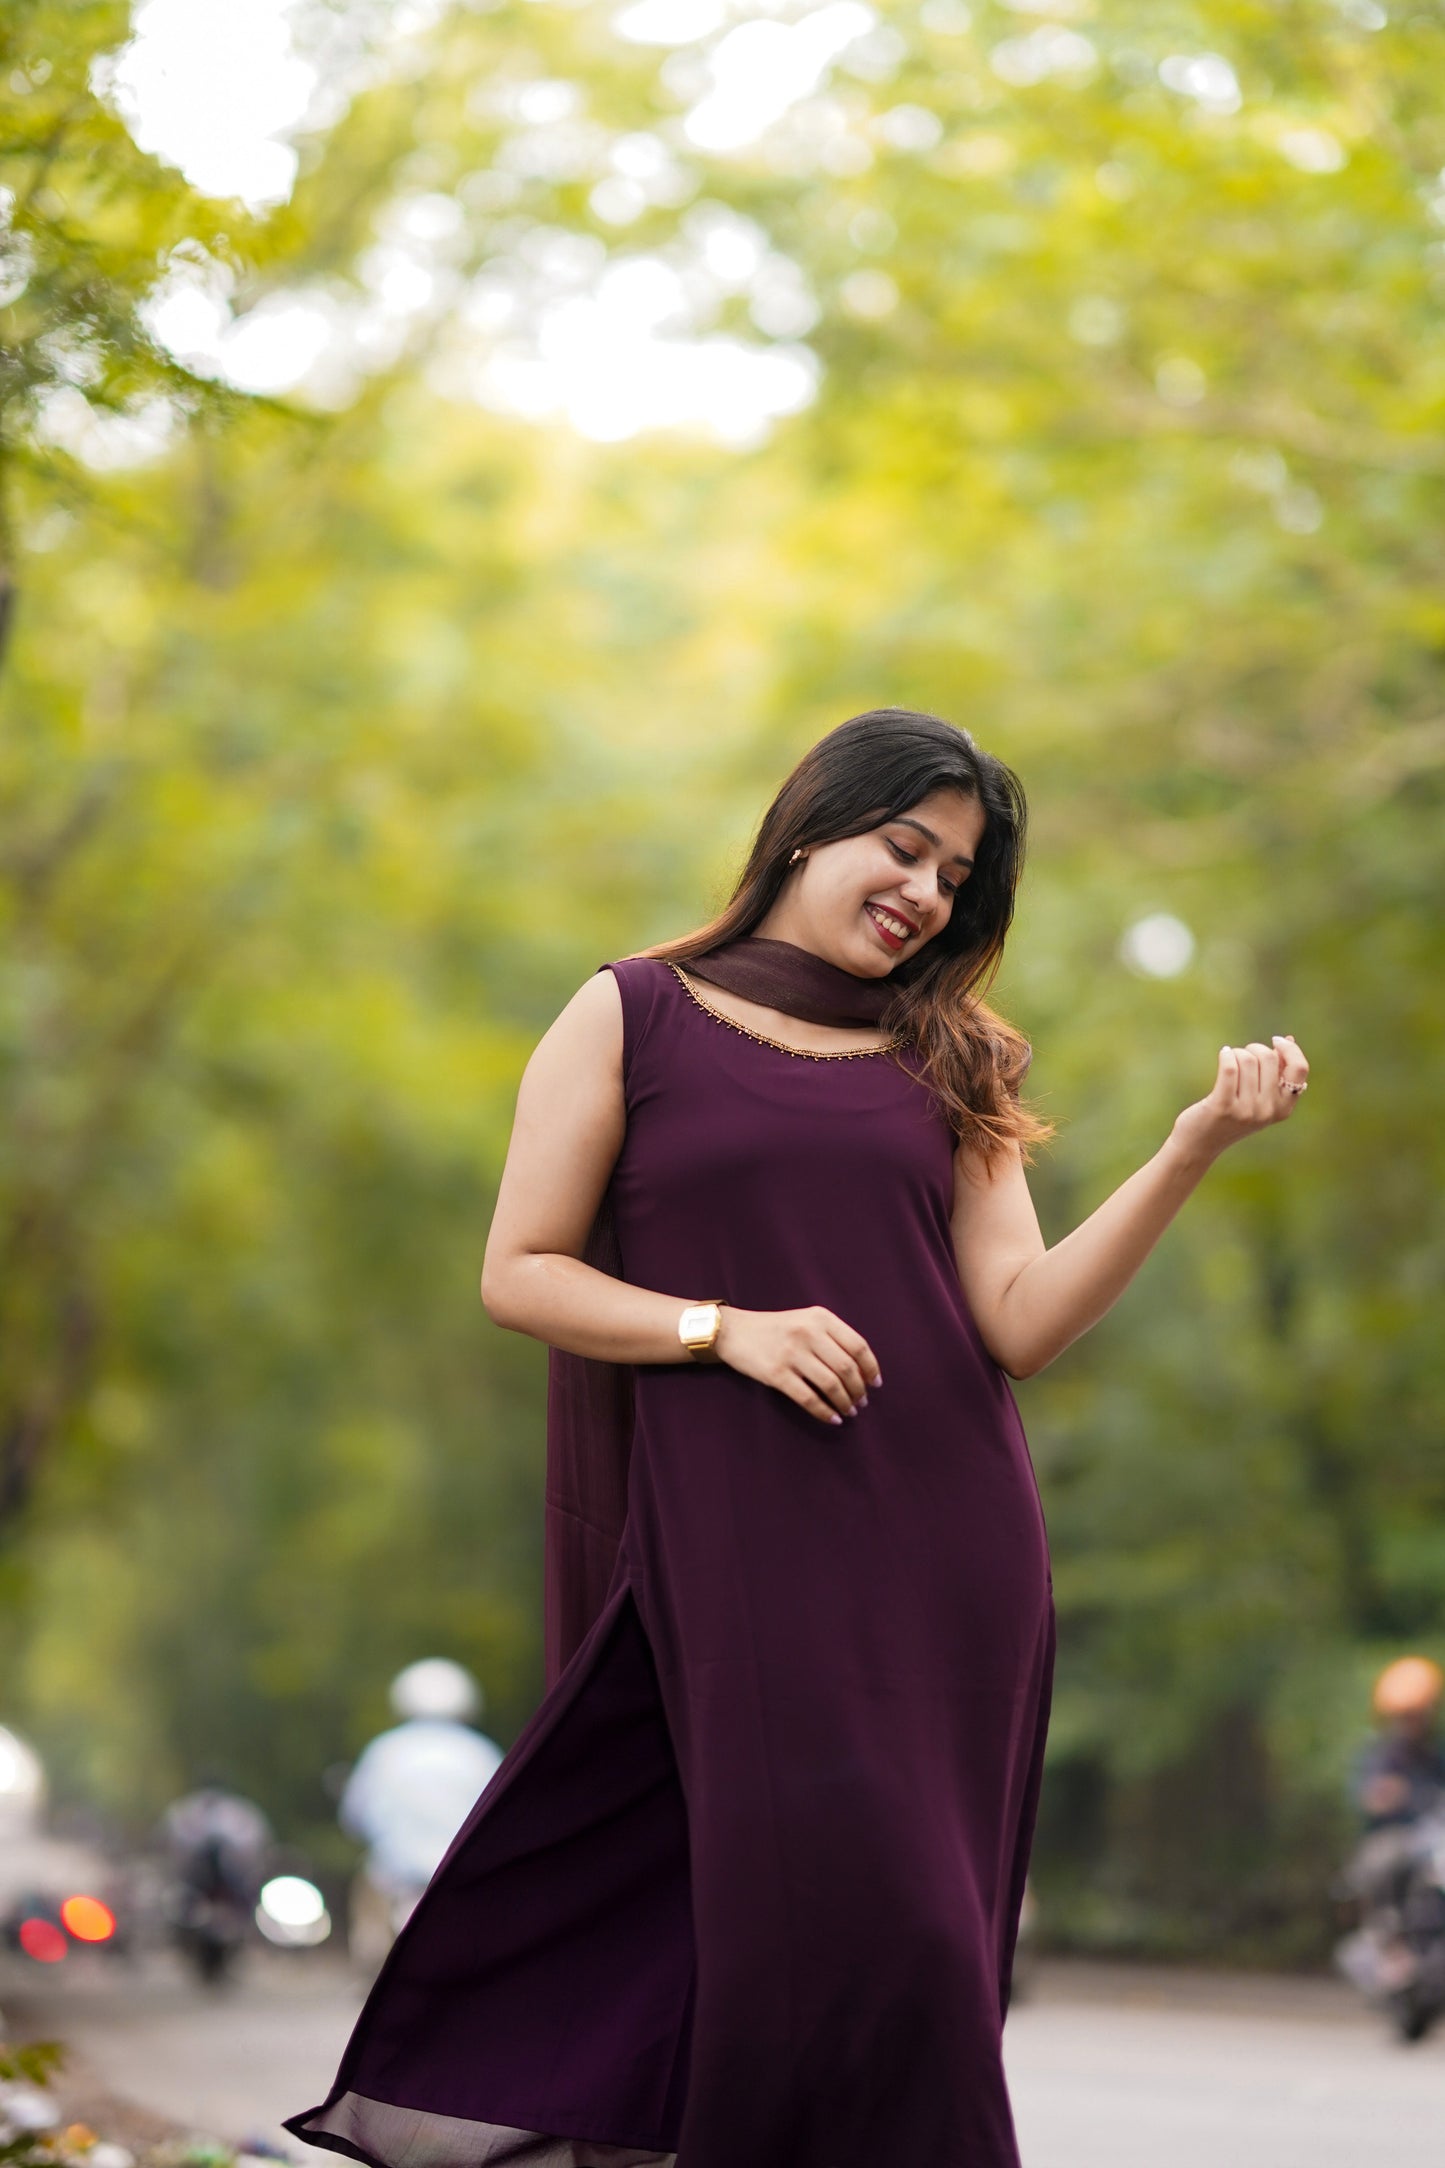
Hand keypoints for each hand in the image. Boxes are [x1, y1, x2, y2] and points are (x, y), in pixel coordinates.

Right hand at [715, 1305, 881, 1425]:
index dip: (871, 1368)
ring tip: (850, 1411)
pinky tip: (833, 1419)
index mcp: (820, 1318)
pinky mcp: (777, 1374)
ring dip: (845, 1403)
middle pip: (847, 1367)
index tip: (875, 1384)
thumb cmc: (776, 1329)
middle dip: (859, 1390)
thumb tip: (862, 1370)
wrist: (734, 1332)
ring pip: (831, 1385)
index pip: (858, 1345)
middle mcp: (808, 1333)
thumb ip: (832, 1337)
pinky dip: (825, 1412)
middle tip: (862, 1402)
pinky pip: (808, 1398)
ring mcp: (792, 1353)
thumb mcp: (806, 1320)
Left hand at [1171, 1033, 1310, 1164]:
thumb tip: (1289, 1039)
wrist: (1201, 1143)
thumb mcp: (1260, 1099)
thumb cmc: (1231, 1114)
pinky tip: (1223, 1054)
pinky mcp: (1223, 1107)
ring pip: (1247, 1059)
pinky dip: (1226, 1055)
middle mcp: (1268, 1111)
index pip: (1299, 1069)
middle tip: (1241, 1055)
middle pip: (1269, 1058)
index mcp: (1283, 1108)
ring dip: (1235, 1053)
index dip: (1290, 1049)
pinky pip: (1230, 1068)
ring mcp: (1246, 1111)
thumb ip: (1276, 1074)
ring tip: (1229, 1061)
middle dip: (1254, 1049)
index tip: (1276, 1041)